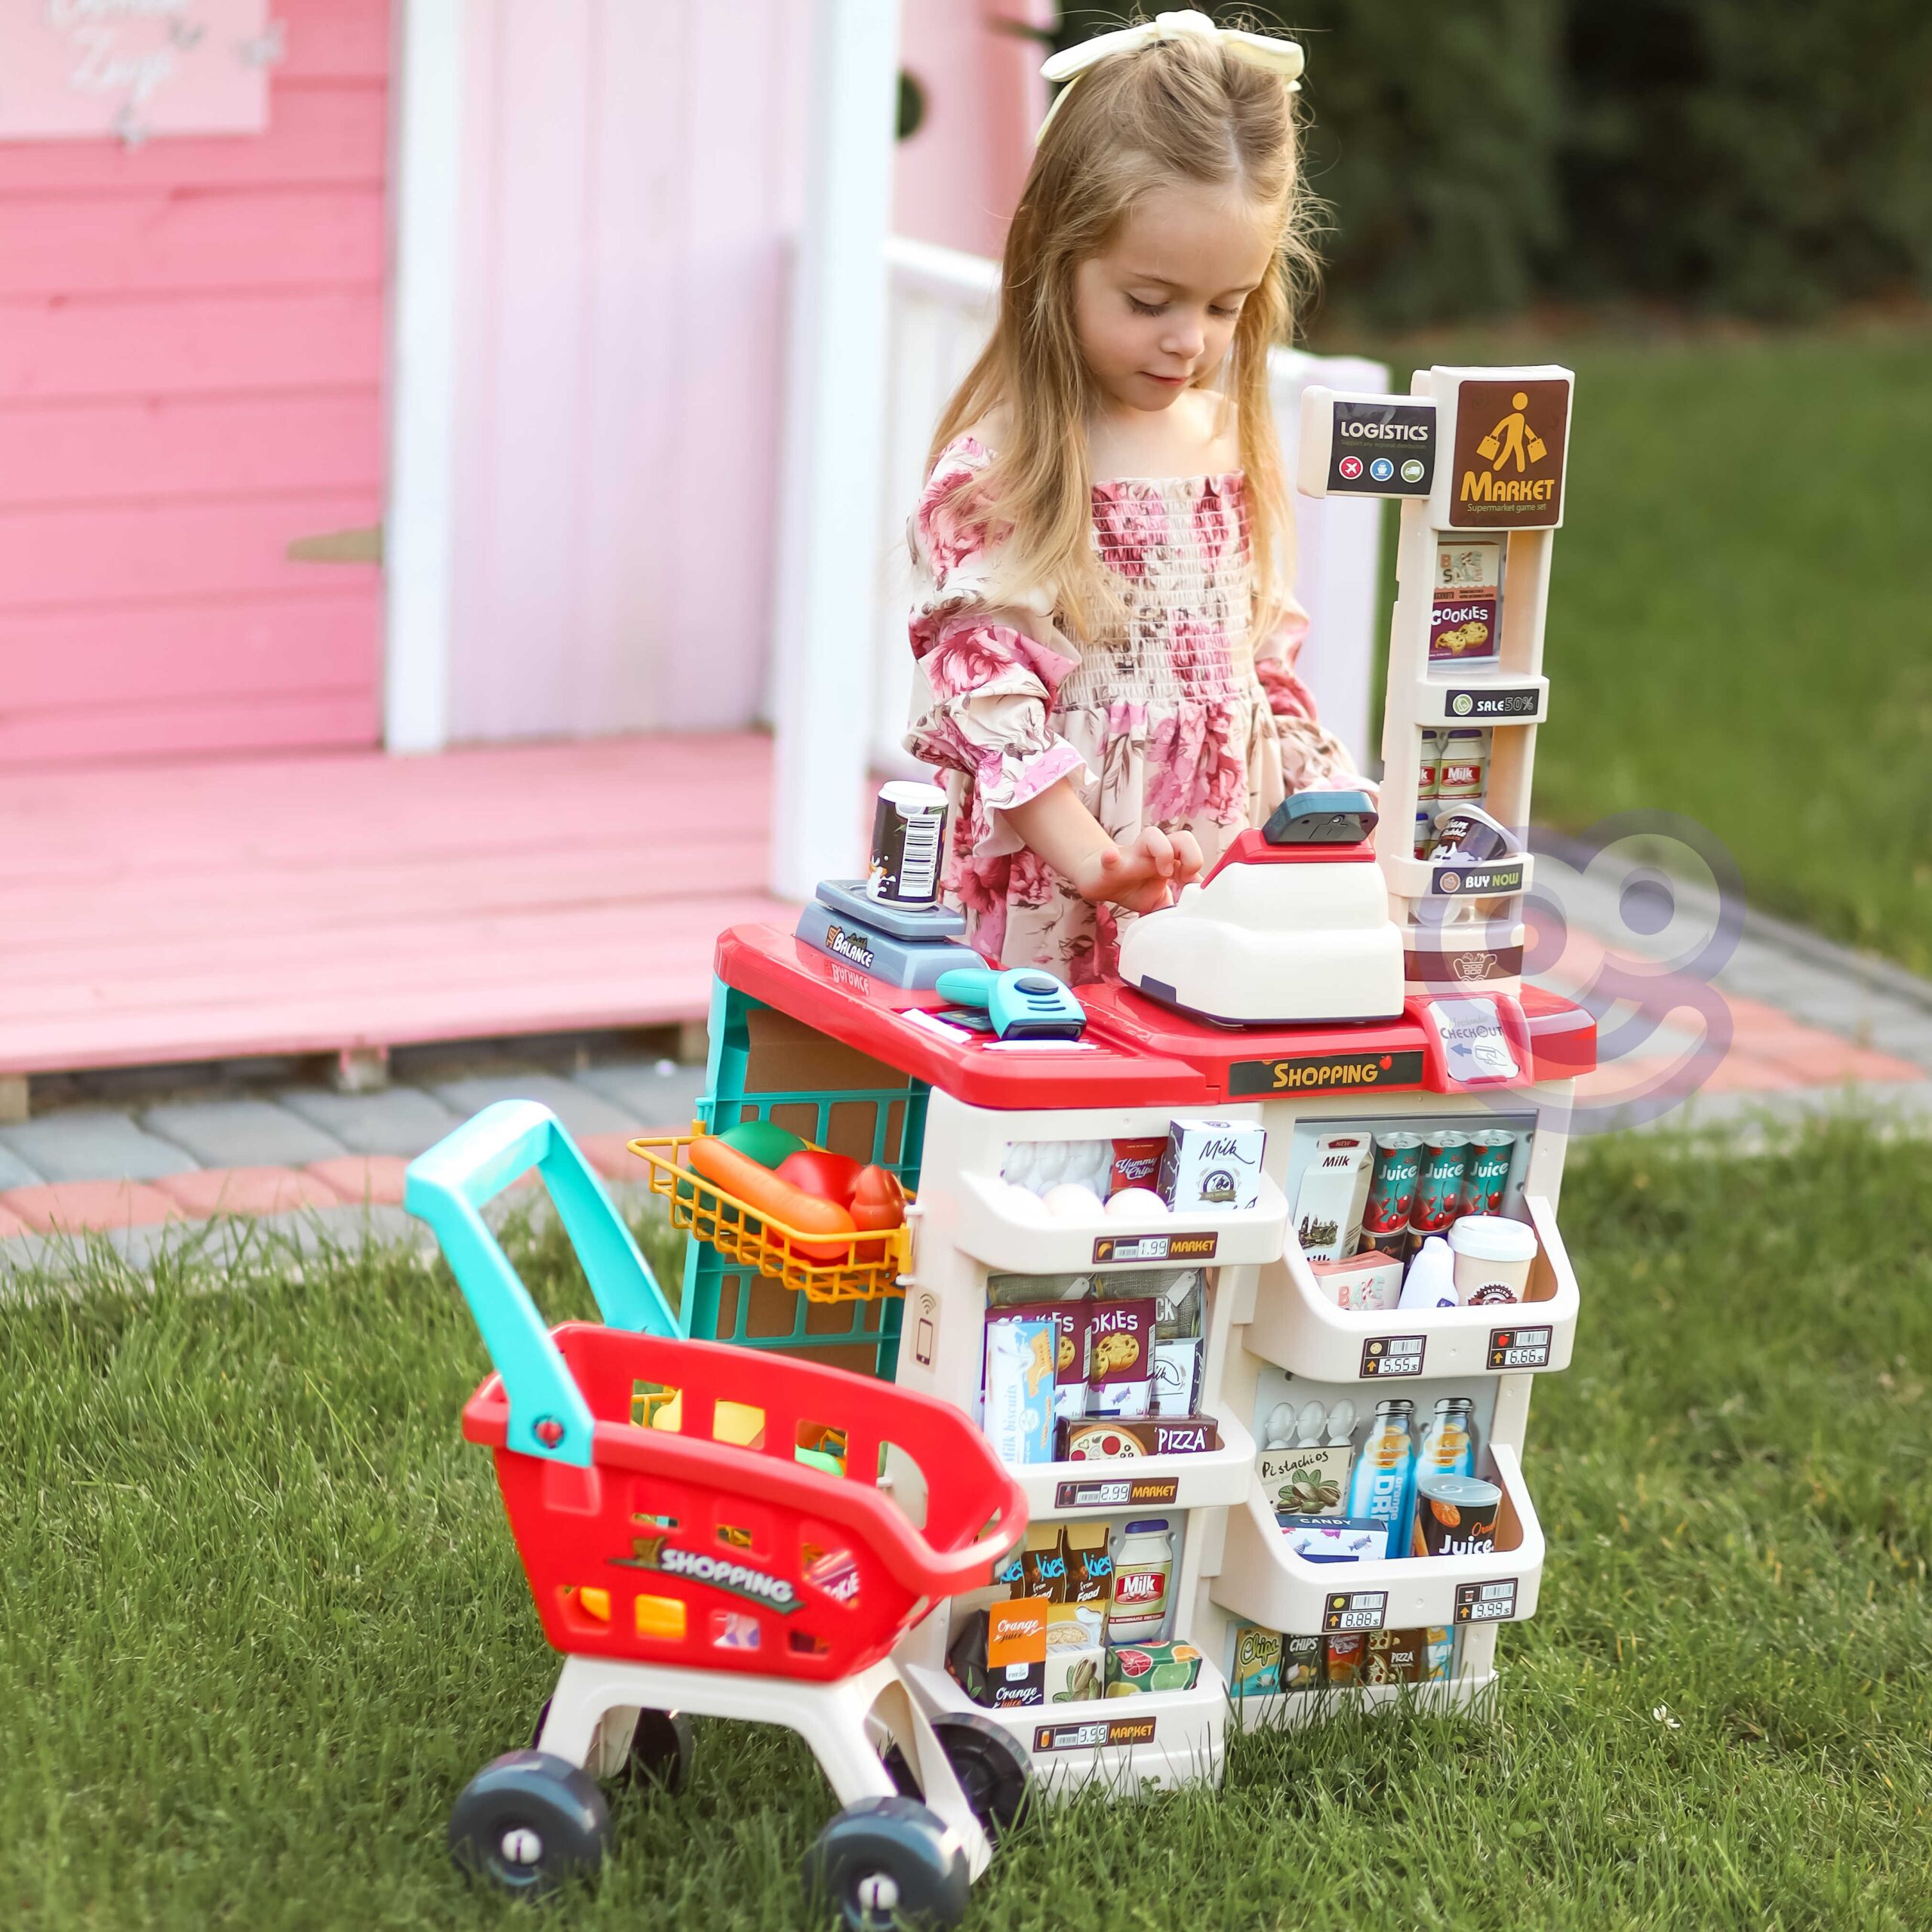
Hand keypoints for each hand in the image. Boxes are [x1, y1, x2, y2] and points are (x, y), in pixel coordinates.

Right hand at [1072, 826, 1204, 913]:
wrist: (1099, 881)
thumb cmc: (1132, 887)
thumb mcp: (1158, 901)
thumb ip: (1175, 909)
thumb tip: (1190, 921)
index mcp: (1170, 863)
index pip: (1194, 855)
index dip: (1200, 873)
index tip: (1197, 891)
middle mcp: (1155, 854)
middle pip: (1183, 837)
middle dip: (1191, 856)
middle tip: (1182, 878)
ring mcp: (1133, 855)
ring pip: (1152, 835)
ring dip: (1163, 853)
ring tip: (1161, 872)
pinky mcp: (1110, 863)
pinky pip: (1110, 856)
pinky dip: (1111, 857)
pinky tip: (1111, 858)